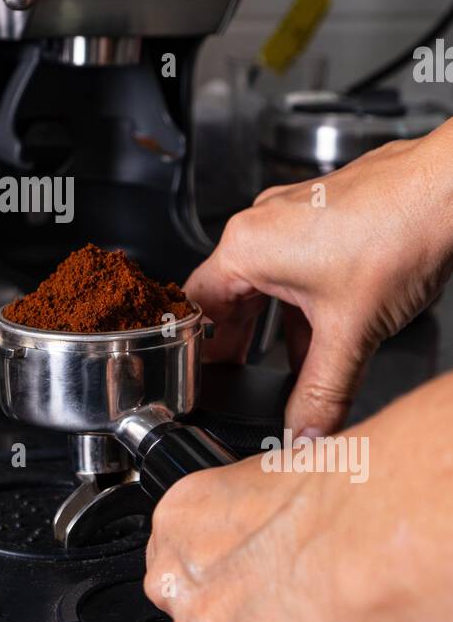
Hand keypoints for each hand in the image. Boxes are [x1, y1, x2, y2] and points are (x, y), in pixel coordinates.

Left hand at [143, 375, 452, 621]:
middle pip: (197, 613)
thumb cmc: (337, 503)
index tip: (258, 572)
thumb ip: (254, 512)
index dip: (227, 568)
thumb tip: (280, 520)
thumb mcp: (274, 475)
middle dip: (238, 617)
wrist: (364, 552)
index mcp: (181, 518)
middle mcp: (179, 586)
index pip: (183, 556)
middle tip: (292, 605)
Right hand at [185, 123, 452, 434]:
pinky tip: (329, 330)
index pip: (195, 308)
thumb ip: (322, 393)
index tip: (201, 382)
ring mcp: (292, 216)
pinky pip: (295, 267)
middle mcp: (262, 225)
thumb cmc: (400, 229)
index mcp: (247, 247)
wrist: (449, 188)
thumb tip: (303, 433)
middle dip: (236, 344)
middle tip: (239, 382)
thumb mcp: (353, 332)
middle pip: (227, 296)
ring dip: (274, 326)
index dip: (195, 352)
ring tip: (289, 363)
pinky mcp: (323, 216)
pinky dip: (302, 303)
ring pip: (266, 283)